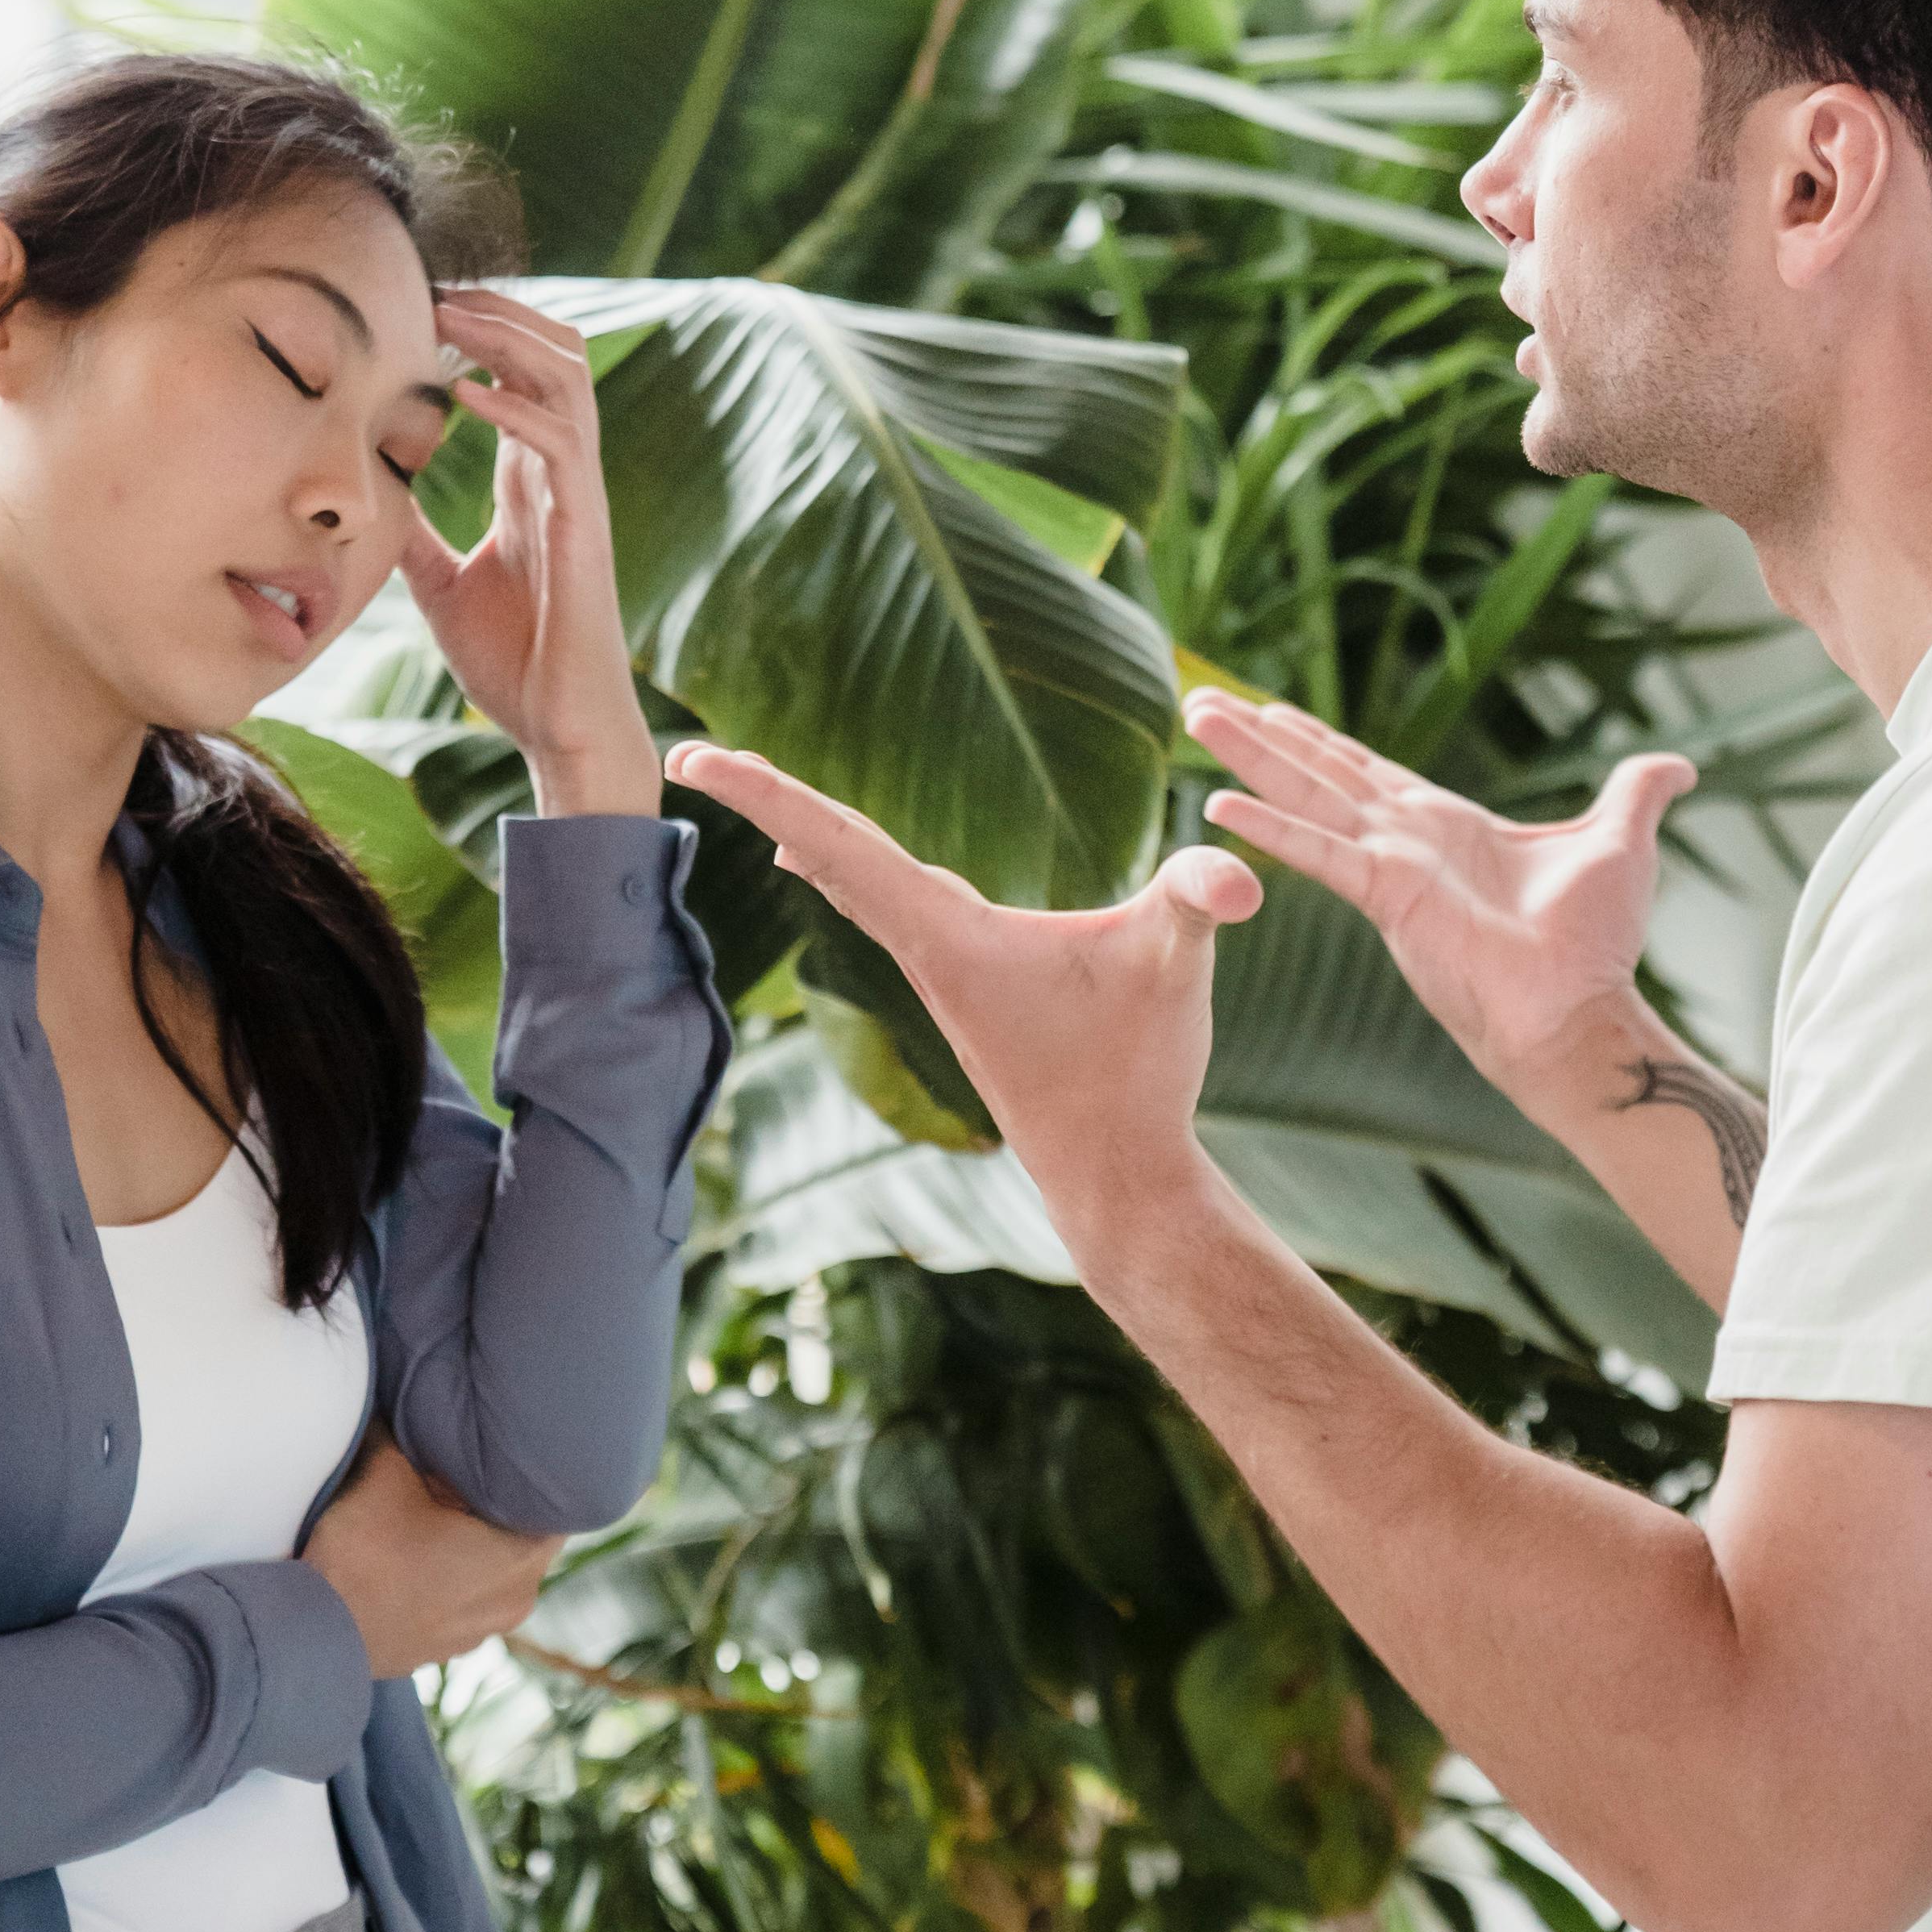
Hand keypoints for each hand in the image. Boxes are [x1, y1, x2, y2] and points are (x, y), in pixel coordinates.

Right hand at [302, 1435, 561, 1682]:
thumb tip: (402, 1390)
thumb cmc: (357, 1555)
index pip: (554, 1502)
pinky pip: (464, 1598)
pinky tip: (414, 1551)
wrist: (306, 1635)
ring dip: (473, 1540)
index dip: (529, 1470)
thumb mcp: (384, 1472)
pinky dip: (451, 1574)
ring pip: (494, 1569)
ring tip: (435, 1508)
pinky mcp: (443, 1648)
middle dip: (497, 1503)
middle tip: (463, 1468)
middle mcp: (514, 1601)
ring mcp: (479, 1632)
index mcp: (520, 1559)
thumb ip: (403, 1428)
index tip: (503, 1446)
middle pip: (523, 1535)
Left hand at [400, 289, 659, 817]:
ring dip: (509, 336)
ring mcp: (577, 494)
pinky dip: (514, 407)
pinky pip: (560, 442)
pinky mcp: (583, 525)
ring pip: (568, 378)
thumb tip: (371, 501)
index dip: (479, 331)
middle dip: (501, 311)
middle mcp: (561, 474)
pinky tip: (464, 394)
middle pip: (556, 353)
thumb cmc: (513, 661)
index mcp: (532, 480)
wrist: (559, 726)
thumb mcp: (441, 584)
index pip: (520, 375)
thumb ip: (416, 536)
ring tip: (451, 317)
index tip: (419, 307)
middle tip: (434, 290)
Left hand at [661, 742, 1260, 1256]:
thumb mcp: (1175, 966)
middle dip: (764, 798)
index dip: (765, 790)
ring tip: (758, 800)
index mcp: (946, 932)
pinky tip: (846, 870)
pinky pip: (890, 908)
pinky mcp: (966, 990)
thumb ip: (1199, 901)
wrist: (1115, 1177)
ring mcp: (941, 974)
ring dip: (810, 835)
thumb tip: (1239, 875)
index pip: (838, 840)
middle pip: (830, 852)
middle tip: (692, 754)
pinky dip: (856, 871)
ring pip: (857, 884)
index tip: (693, 757)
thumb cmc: (1135, 1073)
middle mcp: (926, 948)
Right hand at [1186, 691, 1695, 1131]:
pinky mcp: (1388, 896)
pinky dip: (1272, 828)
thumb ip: (1635, 794)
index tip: (1270, 707)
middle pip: (1319, 774)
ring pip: (1307, 796)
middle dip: (1261, 737)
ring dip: (1251, 757)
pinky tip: (1220, 804)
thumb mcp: (1619, 842)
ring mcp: (1389, 868)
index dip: (1318, 739)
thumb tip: (1677, 765)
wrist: (1583, 1011)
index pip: (1366, 771)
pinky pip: (1320, 853)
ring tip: (1197, 717)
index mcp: (1445, 827)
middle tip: (1201, 702)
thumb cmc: (1597, 945)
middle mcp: (1405, 843)